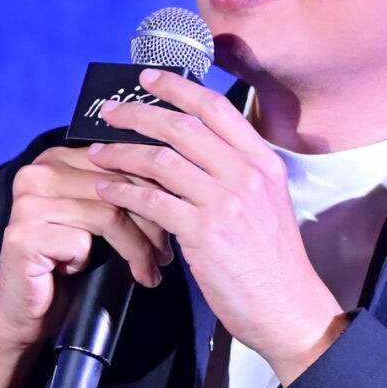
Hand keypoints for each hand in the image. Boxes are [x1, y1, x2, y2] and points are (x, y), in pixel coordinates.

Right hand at [0, 145, 172, 387]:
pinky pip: (82, 242)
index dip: (155, 191)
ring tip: (150, 270)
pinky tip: (91, 274)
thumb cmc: (65, 262)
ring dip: (138, 248)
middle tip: (166, 255)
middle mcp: (37, 173)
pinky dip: (96, 262)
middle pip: (117, 187)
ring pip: (107, 214)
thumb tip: (173, 183)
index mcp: (55, 158)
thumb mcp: (96, 219)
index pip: (120, 161)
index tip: (175, 221)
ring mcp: (27, 204)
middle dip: (152, 223)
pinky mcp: (23, 236)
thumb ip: (118, 192)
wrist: (24, 309)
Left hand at [88, 70, 347, 384]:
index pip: (216, 108)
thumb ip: (238, 173)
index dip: (178, 88)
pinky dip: (123, 191)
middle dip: (139, 113)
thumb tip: (194, 150)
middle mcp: (247, 174)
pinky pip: (152, 200)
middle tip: (110, 110)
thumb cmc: (273, 263)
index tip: (149, 78)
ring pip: (162, 159)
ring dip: (123, 152)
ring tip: (98, 151)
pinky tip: (107, 189)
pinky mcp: (205, 232)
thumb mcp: (269, 203)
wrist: (288, 309)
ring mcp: (226, 201)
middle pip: (183, 126)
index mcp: (264, 162)